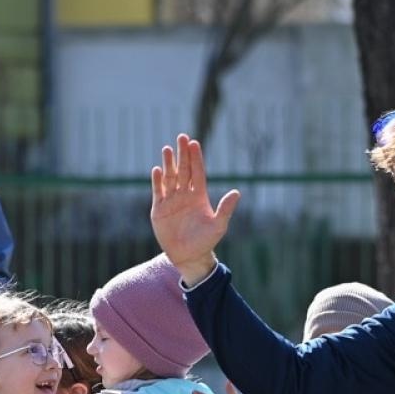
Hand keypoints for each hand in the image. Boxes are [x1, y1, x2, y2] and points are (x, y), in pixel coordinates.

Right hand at [150, 134, 238, 286]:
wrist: (188, 256)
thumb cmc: (206, 242)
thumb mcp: (218, 225)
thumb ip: (225, 209)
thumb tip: (236, 192)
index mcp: (199, 196)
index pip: (197, 172)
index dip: (196, 158)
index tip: (194, 143)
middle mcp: (185, 195)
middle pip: (183, 170)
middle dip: (182, 154)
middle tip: (182, 137)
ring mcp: (172, 201)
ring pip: (170, 178)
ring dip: (169, 164)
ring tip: (167, 149)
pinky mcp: (159, 210)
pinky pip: (158, 192)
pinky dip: (157, 181)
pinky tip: (157, 170)